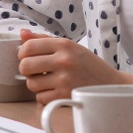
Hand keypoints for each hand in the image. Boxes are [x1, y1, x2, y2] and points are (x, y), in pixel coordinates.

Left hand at [17, 29, 132, 103]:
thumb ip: (44, 40)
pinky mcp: (66, 96)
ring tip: (49, 81)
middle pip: (25, 66)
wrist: (110, 84)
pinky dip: (45, 97)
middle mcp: (64, 60)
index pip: (28, 47)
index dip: (23, 53)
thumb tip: (22, 34)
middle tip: (36, 71)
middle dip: (27, 70)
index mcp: (64, 45)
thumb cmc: (87, 65)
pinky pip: (41, 98)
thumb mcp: (70, 47)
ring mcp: (65, 79)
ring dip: (37, 85)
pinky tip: (56, 91)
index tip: (28, 57)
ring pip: (31, 84)